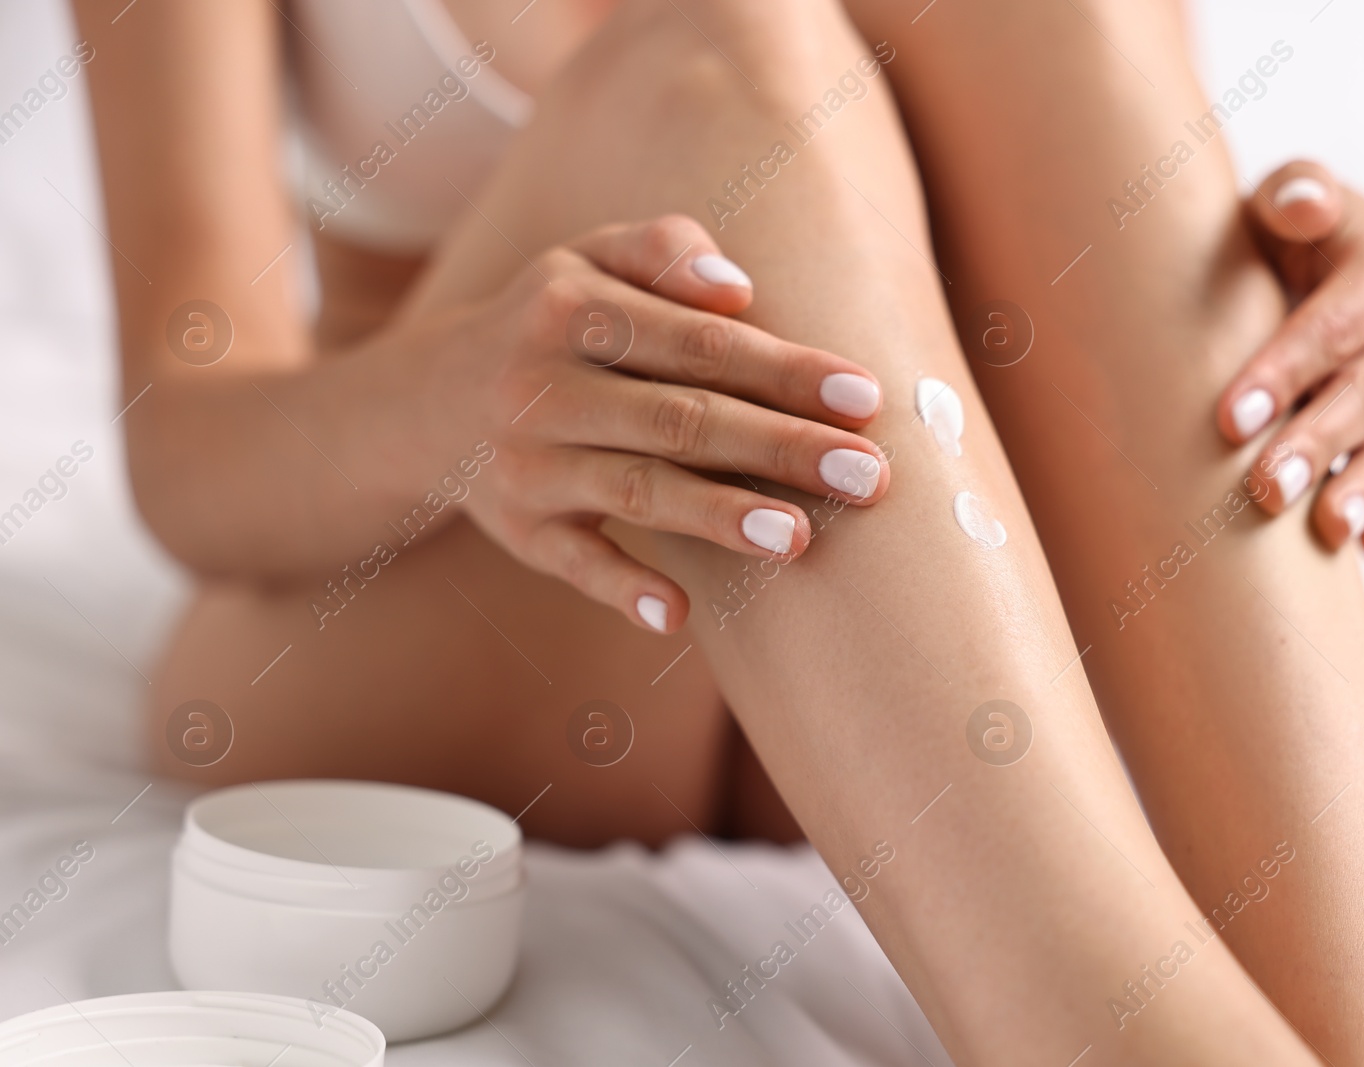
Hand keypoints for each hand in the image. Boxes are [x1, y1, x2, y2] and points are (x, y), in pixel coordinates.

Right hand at [434, 214, 887, 631]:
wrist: (428, 402)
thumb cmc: (553, 324)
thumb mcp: (589, 259)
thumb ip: (664, 249)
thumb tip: (737, 289)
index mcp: (571, 309)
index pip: (699, 343)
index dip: (784, 370)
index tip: (864, 398)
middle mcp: (543, 386)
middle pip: (680, 419)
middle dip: (779, 447)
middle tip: (868, 476)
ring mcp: (528, 464)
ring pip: (635, 491)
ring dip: (718, 515)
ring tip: (798, 537)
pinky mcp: (519, 530)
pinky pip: (573, 563)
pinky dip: (620, 588)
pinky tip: (676, 615)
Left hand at [1218, 161, 1363, 559]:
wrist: (1314, 263)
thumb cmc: (1280, 234)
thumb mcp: (1283, 203)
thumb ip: (1295, 195)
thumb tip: (1301, 206)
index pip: (1340, 323)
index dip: (1286, 370)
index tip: (1229, 420)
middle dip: (1318, 441)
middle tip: (1264, 489)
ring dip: (1362, 486)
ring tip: (1324, 528)